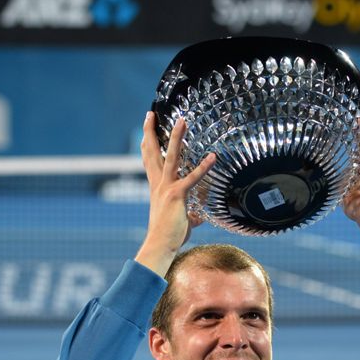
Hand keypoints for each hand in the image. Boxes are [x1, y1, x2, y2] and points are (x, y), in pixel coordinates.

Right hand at [135, 112, 215, 275]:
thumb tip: (198, 214)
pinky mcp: (177, 195)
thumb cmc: (170, 235)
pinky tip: (212, 157)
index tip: (146, 128)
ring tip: (182, 120)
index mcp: (157, 187)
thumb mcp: (182, 220)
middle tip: (150, 114)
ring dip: (177, 137)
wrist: (160, 245)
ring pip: (171, 157)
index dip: (147, 143)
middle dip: (151, 132)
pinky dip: (203, 167)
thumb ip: (191, 213)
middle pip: (153, 152)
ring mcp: (166, 188)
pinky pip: (192, 178)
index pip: (150, 160)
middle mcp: (158, 184)